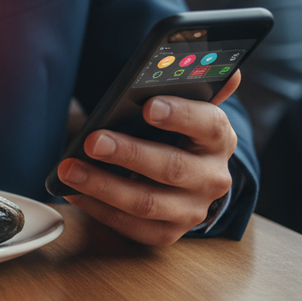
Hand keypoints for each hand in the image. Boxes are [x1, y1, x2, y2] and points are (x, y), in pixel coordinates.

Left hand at [57, 71, 241, 244]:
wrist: (185, 178)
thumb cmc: (175, 133)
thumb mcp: (186, 107)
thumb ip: (198, 86)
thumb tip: (232, 67)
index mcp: (218, 137)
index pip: (208, 123)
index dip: (180, 115)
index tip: (149, 105)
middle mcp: (212, 177)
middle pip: (171, 167)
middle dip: (128, 153)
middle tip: (92, 140)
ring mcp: (191, 209)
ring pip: (146, 202)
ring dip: (103, 186)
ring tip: (69, 169)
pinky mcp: (168, 233)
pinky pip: (131, 226)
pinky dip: (98, 209)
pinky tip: (73, 192)